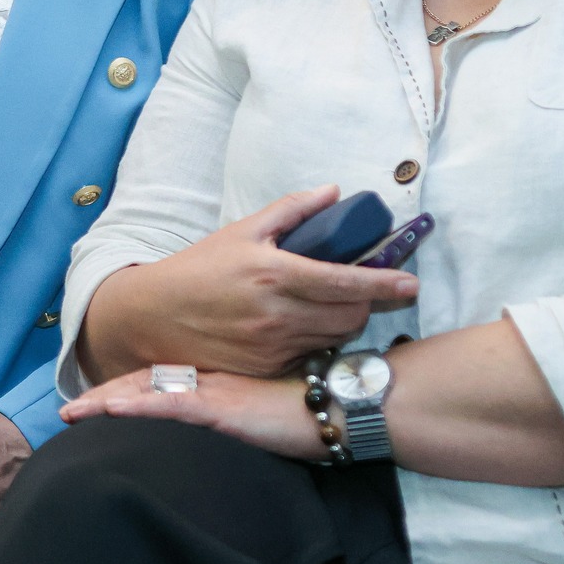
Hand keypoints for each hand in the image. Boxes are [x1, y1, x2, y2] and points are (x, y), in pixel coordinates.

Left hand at [62, 368, 322, 459]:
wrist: (339, 407)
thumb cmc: (308, 410)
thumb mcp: (263, 408)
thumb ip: (238, 408)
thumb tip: (222, 418)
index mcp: (216, 378)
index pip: (160, 380)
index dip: (125, 386)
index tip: (93, 398)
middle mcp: (208, 378)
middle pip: (144, 383)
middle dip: (103, 395)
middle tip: (69, 409)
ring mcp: (213, 391)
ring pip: (149, 392)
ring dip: (107, 402)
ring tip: (74, 412)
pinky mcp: (222, 408)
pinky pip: (172, 405)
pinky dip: (139, 406)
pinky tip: (113, 410)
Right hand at [81, 187, 418, 381]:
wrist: (153, 317)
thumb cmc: (199, 269)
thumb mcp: (243, 231)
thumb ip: (292, 210)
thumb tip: (334, 192)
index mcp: (275, 274)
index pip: (345, 283)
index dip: (384, 283)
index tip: (410, 283)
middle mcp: (278, 315)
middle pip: (350, 317)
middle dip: (365, 305)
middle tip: (360, 291)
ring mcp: (272, 348)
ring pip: (333, 340)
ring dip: (342, 324)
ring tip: (327, 307)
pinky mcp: (265, 371)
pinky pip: (308, 358)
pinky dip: (315, 343)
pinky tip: (300, 328)